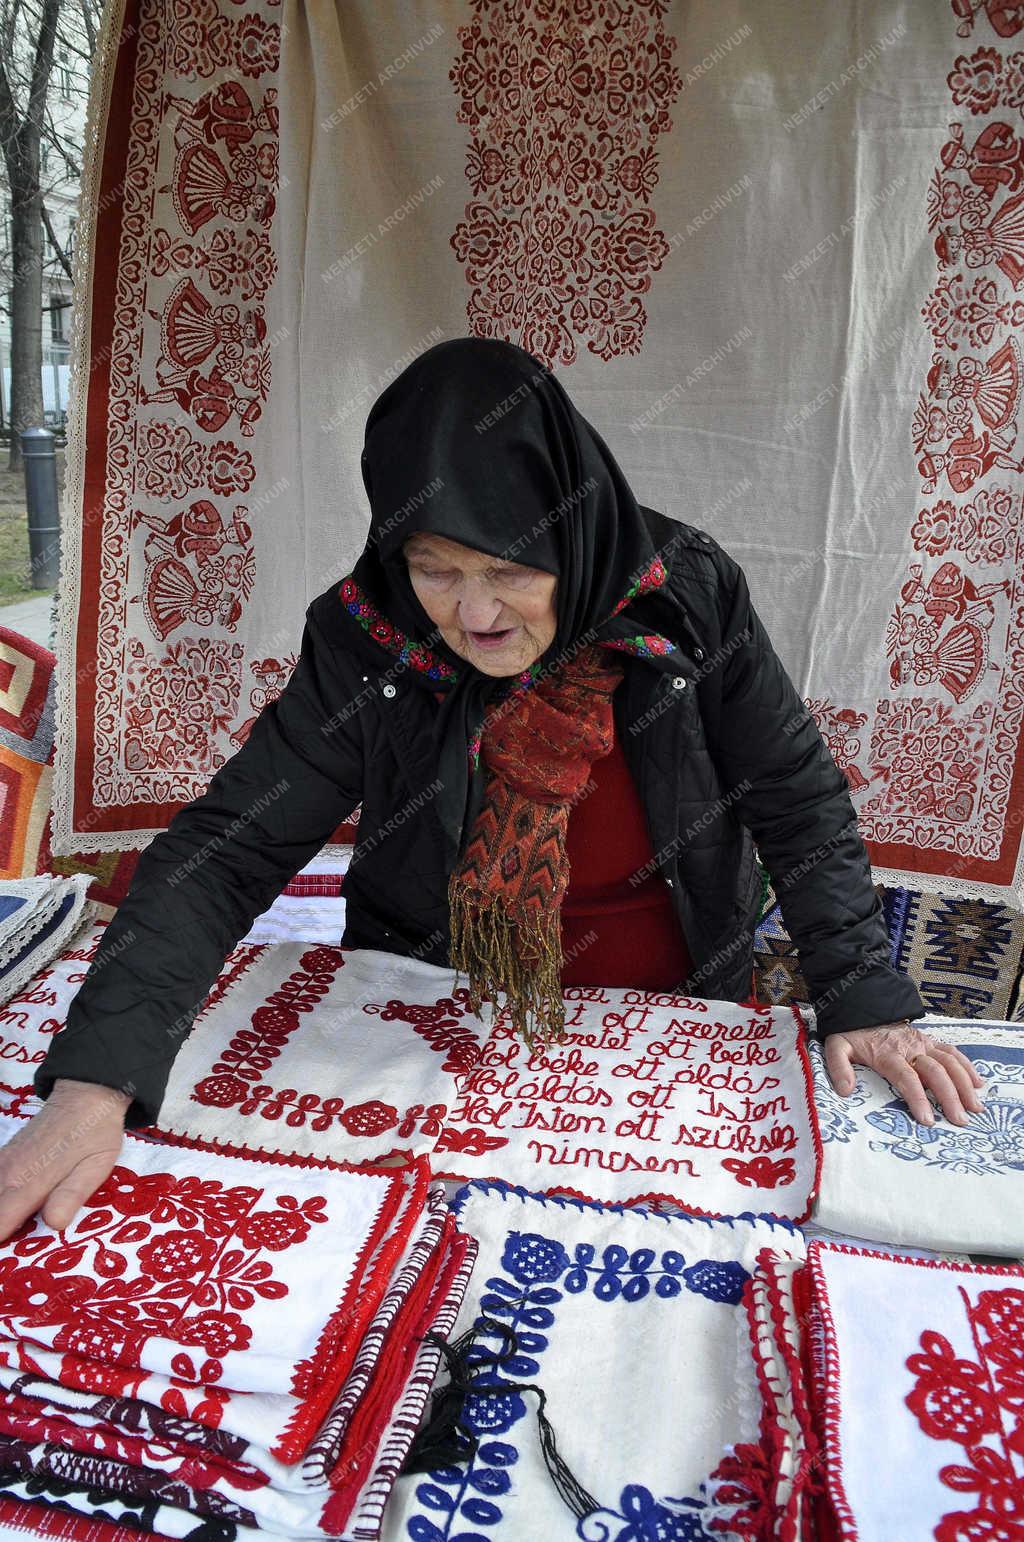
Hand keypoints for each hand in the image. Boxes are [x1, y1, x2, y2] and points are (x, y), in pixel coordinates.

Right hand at [0, 1078, 131, 1242]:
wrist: (85, 1095)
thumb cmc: (95, 1134)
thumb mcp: (95, 1166)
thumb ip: (72, 1194)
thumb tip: (52, 1224)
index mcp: (28, 1183)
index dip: (1, 1249)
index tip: (9, 1265)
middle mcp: (6, 1174)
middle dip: (1, 1235)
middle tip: (16, 1252)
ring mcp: (1, 1164)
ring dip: (0, 1216)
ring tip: (17, 1231)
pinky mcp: (3, 1158)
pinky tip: (12, 1206)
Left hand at [824, 1020, 984, 1126]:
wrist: (863, 1005)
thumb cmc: (852, 1033)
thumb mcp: (836, 1046)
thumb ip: (839, 1067)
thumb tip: (846, 1090)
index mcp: (887, 1054)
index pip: (907, 1078)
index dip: (918, 1099)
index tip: (928, 1120)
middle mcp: (909, 1048)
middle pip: (935, 1072)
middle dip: (949, 1098)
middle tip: (959, 1121)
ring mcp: (923, 1042)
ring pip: (950, 1062)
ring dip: (965, 1085)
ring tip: (975, 1108)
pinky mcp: (931, 1040)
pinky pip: (953, 1051)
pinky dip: (967, 1067)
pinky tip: (978, 1084)